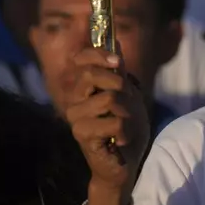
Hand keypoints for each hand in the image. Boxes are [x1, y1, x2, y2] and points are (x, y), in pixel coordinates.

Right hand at [65, 46, 149, 204]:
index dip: (99, 54)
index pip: (82, 59)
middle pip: (92, 74)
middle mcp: (75, 99)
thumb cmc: (126, 128)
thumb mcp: (129, 95)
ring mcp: (76, 117)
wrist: (126, 162)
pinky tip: (120, 139)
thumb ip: (119, 71)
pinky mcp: (83, 134)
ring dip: (127, 113)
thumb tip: (115, 41)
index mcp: (85, 87)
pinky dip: (126, 130)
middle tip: (128, 102)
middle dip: (119, 84)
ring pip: (109, 98)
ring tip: (124, 126)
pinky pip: (114, 121)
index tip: (118, 61)